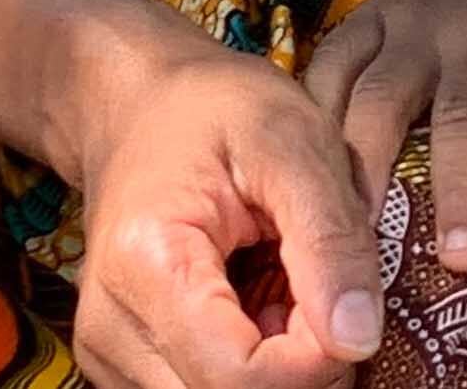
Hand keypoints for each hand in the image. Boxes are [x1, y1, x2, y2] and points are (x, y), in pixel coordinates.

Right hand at [39, 27, 385, 388]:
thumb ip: (330, 239)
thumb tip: (358, 341)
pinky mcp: (125, 369)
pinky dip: (254, 367)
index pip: (243, 380)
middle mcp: (108, 330)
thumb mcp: (293, 141)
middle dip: (303, 366)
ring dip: (279, 369)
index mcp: (145, 265)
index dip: (319, 358)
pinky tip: (262, 306)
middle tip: (323, 289)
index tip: (347, 297)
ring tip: (287, 288)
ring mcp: (110, 357)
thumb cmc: (216, 109)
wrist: (140, 105)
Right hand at [303, 0, 466, 276]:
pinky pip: (330, 65)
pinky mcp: (366, 16)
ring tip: (363, 235)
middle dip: (460, 184)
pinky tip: (304, 175)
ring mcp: (414, 18)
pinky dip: (313, 117)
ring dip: (370, 164)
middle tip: (460, 258)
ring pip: (383, 92)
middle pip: (465, 112)